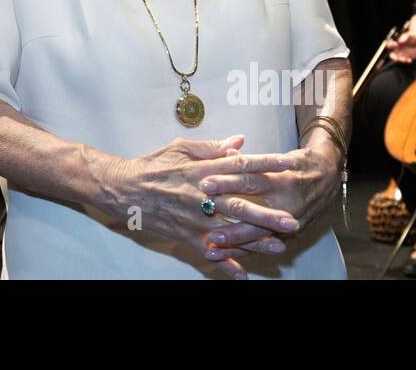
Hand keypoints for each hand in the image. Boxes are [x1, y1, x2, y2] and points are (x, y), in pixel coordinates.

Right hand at [112, 135, 298, 278]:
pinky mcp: (184, 235)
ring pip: (229, 231)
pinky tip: (242, 274)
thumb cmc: (153, 166)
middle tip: (291, 220)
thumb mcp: (180, 148)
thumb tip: (239, 142)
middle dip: (267, 213)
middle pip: (239, 204)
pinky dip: (225, 264)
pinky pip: (209, 252)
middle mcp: (200, 195)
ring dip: (255, 240)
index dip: (264, 164)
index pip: (238, 166)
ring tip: (278, 245)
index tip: (287, 164)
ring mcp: (192, 218)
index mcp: (201, 170)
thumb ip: (212, 147)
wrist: (124, 189)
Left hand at [194, 137, 341, 261]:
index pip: (250, 179)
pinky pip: (263, 247)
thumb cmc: (301, 164)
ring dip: (233, 242)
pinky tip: (226, 256)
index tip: (204, 183)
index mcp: (282, 179)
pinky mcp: (289, 236)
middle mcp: (287, 203)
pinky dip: (245, 252)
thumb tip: (226, 152)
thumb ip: (251, 159)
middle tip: (204, 220)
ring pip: (257, 236)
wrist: (330, 179)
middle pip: (252, 211)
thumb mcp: (280, 156)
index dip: (226, 181)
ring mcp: (289, 223)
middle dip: (226, 214)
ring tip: (210, 246)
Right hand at [385, 28, 415, 63]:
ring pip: (397, 59)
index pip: (389, 44)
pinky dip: (406, 61)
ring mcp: (402, 54)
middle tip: (396, 58)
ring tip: (405, 59)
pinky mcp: (407, 58)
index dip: (389, 45)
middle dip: (393, 57)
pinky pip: (404, 61)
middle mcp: (398, 49)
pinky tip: (410, 60)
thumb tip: (400, 41)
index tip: (395, 44)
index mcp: (397, 42)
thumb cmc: (415, 37)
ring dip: (399, 60)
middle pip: (391, 54)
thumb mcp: (411, 35)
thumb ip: (405, 36)